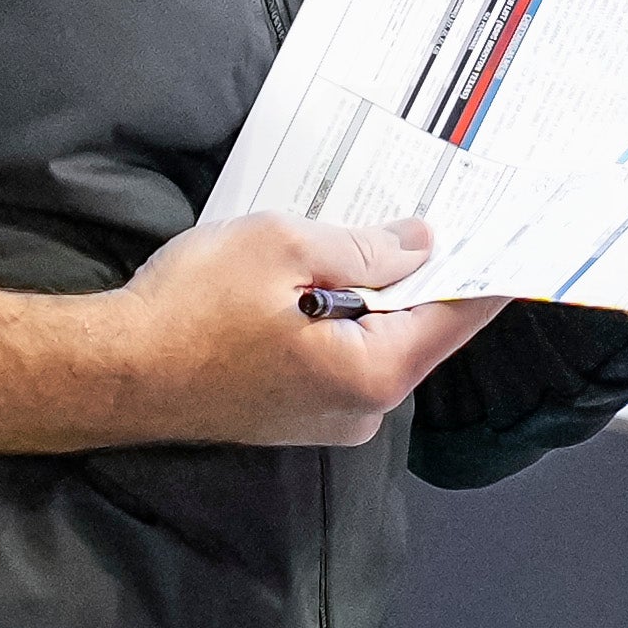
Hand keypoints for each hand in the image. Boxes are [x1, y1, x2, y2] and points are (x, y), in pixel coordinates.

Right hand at [0, 217, 507, 456]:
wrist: (110, 371)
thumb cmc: (193, 307)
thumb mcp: (286, 247)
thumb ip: (365, 248)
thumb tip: (421, 243)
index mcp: (376, 373)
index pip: (459, 315)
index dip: (487, 265)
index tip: (517, 229)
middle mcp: (363, 411)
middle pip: (418, 328)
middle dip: (421, 270)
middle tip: (436, 206)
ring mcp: (326, 420)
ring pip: (374, 341)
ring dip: (370, 292)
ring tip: (365, 231)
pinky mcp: (290, 416)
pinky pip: (337, 357)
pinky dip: (335, 316)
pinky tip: (314, 276)